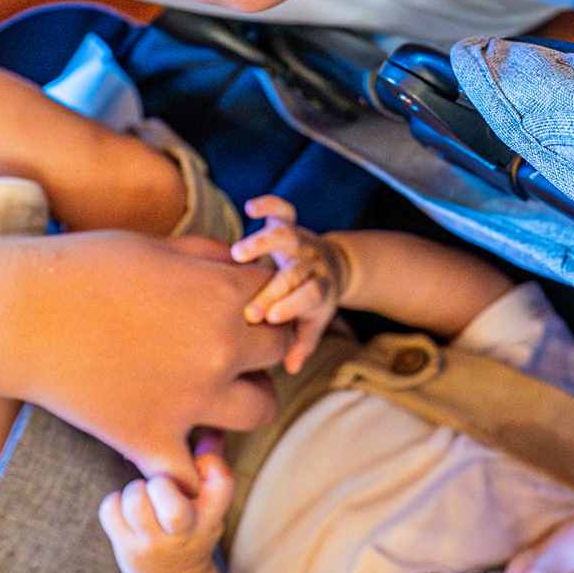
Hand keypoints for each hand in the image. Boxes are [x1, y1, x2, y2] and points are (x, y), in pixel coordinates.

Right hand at [0, 229, 292, 479]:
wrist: (18, 315)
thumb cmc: (82, 268)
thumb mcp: (157, 246)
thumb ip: (209, 258)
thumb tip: (240, 266)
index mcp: (223, 295)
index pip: (274, 292)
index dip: (258, 291)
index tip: (235, 295)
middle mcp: (219, 350)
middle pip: (278, 350)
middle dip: (261, 341)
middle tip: (232, 340)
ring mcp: (191, 402)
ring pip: (261, 409)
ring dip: (248, 396)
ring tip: (219, 388)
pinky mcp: (153, 442)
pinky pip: (196, 475)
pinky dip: (195, 470)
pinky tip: (183, 448)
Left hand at [99, 437, 233, 572]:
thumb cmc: (193, 527)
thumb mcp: (211, 503)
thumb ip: (211, 465)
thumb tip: (211, 428)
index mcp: (212, 516)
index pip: (221, 480)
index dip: (208, 462)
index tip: (197, 463)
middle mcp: (186, 533)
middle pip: (171, 499)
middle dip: (160, 482)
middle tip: (159, 484)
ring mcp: (154, 544)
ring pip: (135, 500)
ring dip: (134, 490)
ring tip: (140, 495)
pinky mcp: (127, 549)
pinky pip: (111, 510)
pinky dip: (114, 503)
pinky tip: (124, 509)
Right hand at [230, 196, 351, 371]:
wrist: (335, 268)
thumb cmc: (315, 302)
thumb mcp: (313, 324)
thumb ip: (301, 344)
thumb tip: (291, 368)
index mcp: (319, 289)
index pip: (310, 296)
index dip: (292, 305)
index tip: (270, 319)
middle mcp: (311, 263)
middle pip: (296, 271)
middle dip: (272, 288)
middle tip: (248, 306)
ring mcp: (302, 241)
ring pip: (288, 235)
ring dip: (263, 244)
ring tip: (238, 254)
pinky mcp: (292, 223)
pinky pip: (283, 209)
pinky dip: (269, 205)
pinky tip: (250, 208)